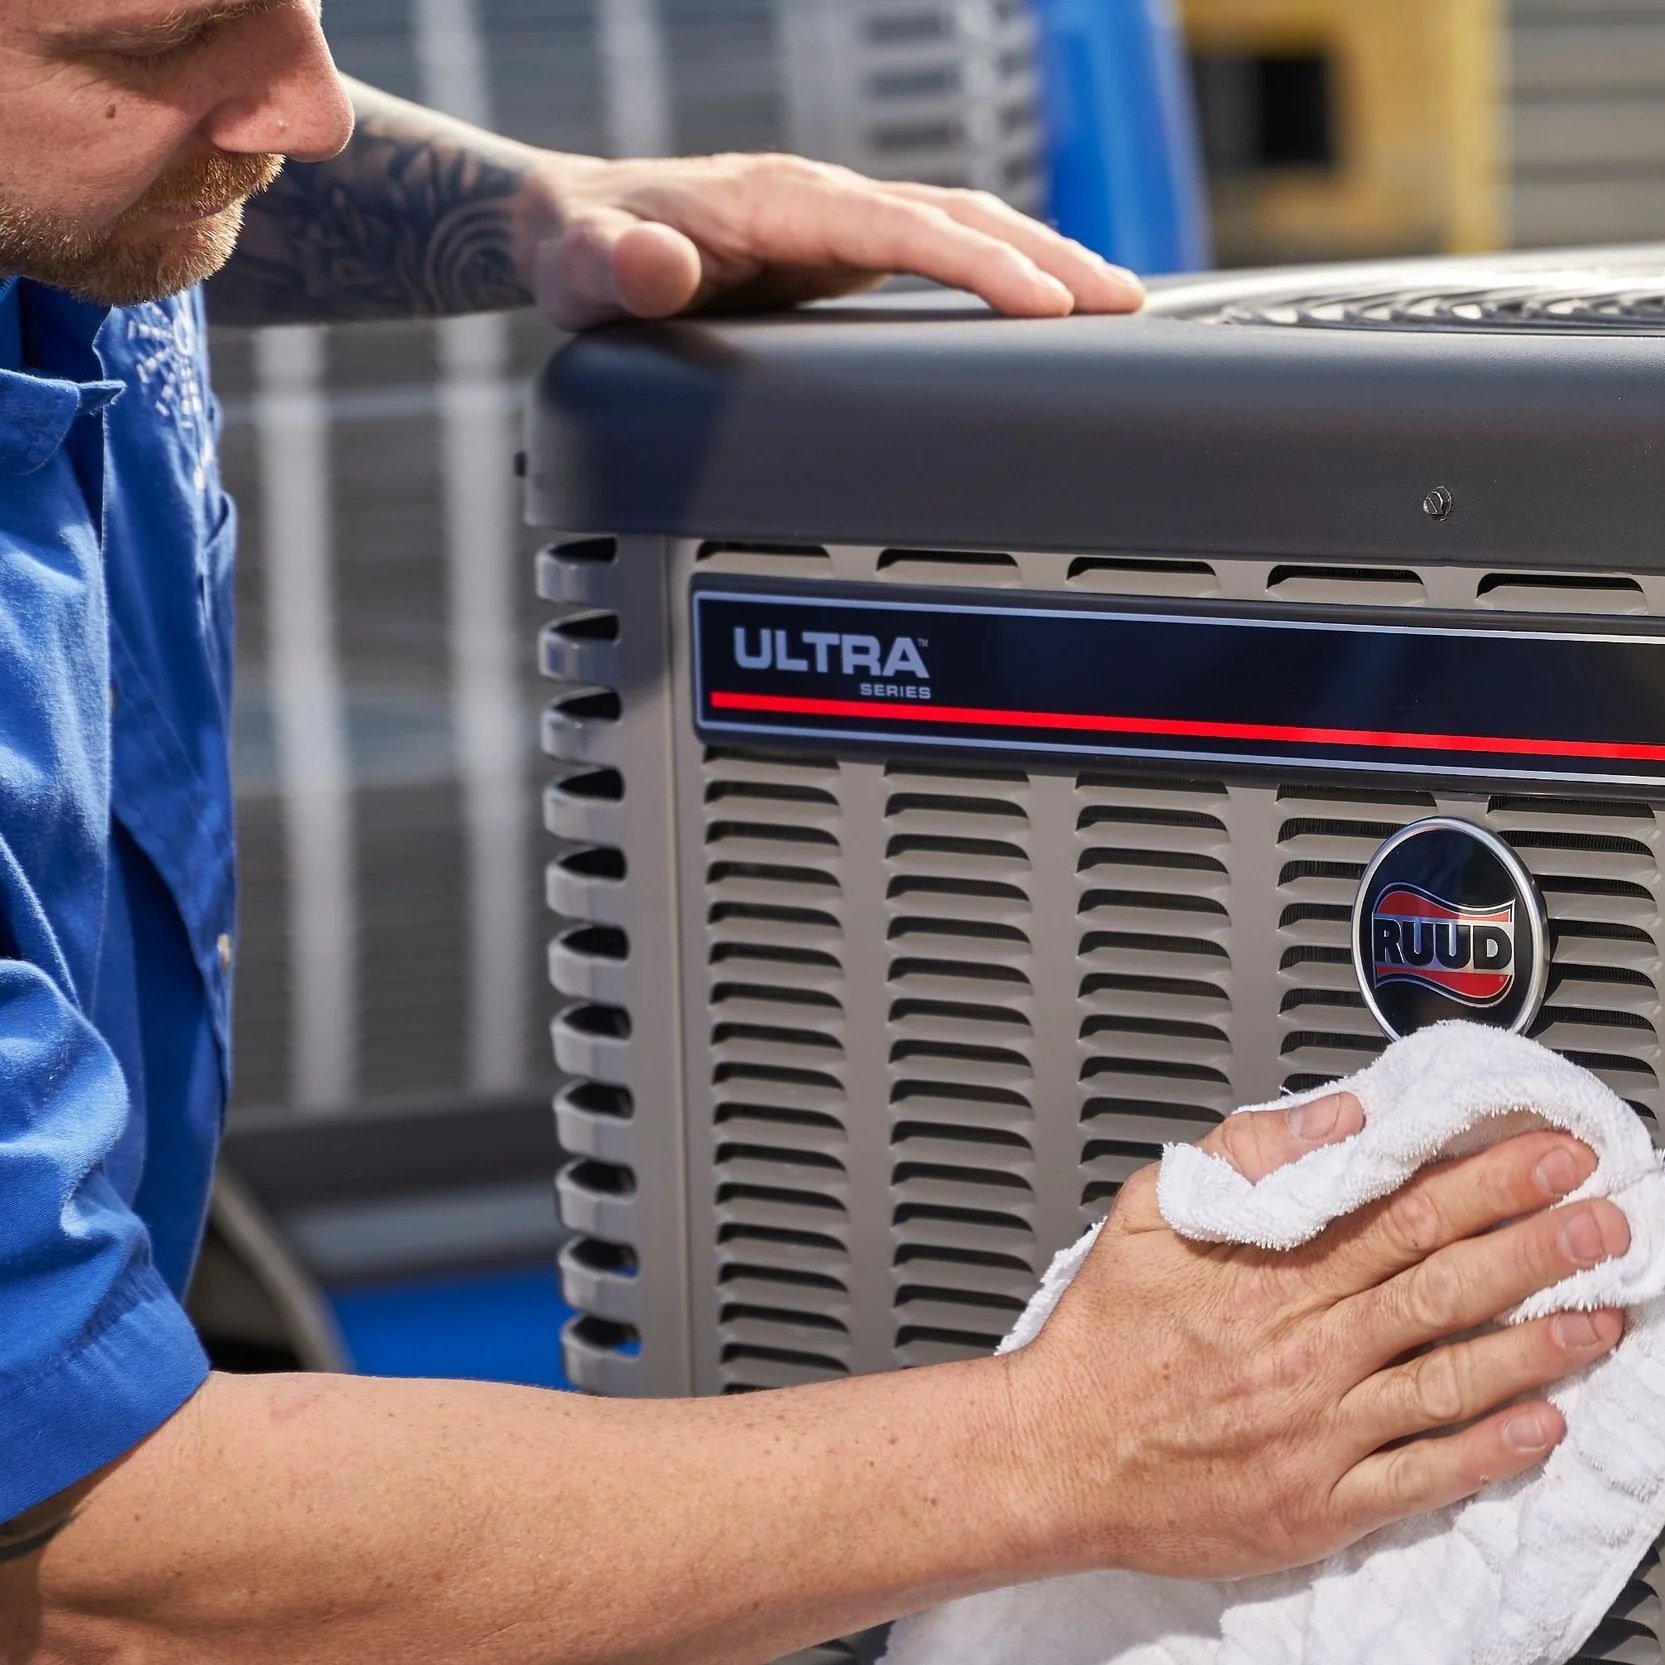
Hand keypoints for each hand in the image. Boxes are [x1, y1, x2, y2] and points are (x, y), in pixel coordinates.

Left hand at [514, 151, 1144, 328]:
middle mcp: (825, 200)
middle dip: (1048, 257)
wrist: (576, 225)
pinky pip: (945, 246)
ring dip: (1043, 258)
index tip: (1047, 303)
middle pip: (961, 215)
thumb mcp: (585, 266)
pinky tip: (1041, 301)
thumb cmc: (584, 250)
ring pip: (966, 224)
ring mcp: (841, 219)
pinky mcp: (845, 244)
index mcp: (782, 203)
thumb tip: (656, 267)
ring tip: (1117, 302)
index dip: (979, 265)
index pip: (906, 225)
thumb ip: (617, 267)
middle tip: (1126, 306)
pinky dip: (1004, 267)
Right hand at [1004, 1097, 1626, 1580]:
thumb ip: (1241, 1155)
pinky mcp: (1319, 1504)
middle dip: (1534, 1245)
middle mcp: (1304, 1350)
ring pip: (1450, 1377)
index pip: (1399, 1212)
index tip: (1543, 1155)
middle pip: (1441, 1284)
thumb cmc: (1104, 1338)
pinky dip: (1489, 1449)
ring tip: (1602, 1312)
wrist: (1057, 1454)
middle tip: (1602, 1217)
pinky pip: (1423, 1476)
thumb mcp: (1148, 1214)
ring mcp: (1318, 1432)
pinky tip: (1540, 1425)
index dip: (1483, 1181)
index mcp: (1269, 1276)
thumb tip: (1330, 1120)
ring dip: (1537, 1342)